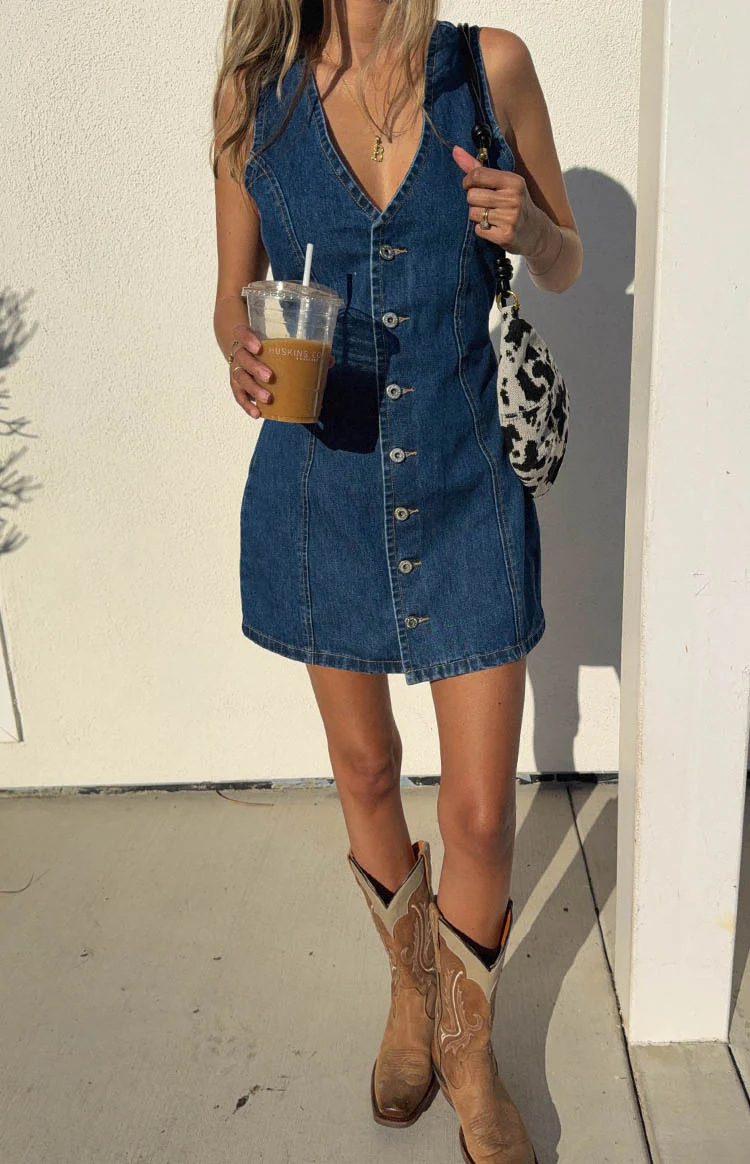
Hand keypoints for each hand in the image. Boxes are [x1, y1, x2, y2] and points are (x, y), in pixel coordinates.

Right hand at [228, 324, 334, 419]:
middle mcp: (239, 353)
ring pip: (241, 378)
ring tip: (268, 398)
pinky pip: (239, 396)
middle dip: (256, 368)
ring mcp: (236, 369)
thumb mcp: (277, 341)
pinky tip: (258, 414)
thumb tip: (329, 360)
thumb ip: (301, 347)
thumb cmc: (266, 345)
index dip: (248, 339)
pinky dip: (247, 406)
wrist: (244, 348)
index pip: (242, 334)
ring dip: (254, 390)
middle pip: (243, 359)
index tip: (259, 347)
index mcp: (246, 337)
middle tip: (270, 376)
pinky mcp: (237, 385)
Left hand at [452, 143, 541, 257]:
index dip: (468, 181)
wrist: (536, 231)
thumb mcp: (503, 182)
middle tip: (485, 203)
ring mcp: (510, 219)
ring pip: (473, 214)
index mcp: (513, 181)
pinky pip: (478, 230)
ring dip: (477, 215)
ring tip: (490, 215)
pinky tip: (494, 227)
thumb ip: (477, 167)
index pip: (478, 175)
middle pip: (471, 196)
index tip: (471, 186)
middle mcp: (513, 199)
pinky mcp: (505, 236)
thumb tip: (455, 150)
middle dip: (473, 201)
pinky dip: (482, 229)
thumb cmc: (514, 202)